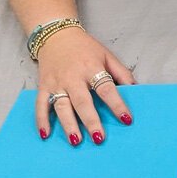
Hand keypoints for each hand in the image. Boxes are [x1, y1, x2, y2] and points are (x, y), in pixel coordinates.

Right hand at [34, 28, 135, 146]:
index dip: (117, 104)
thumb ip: (122, 73)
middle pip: (82, 101)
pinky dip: (41, 120)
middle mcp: (73, 77)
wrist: (56, 35)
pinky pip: (40, 105)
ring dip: (68, 125)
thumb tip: (136, 90)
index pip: (106, 88)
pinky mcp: (43, 86)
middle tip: (99, 138)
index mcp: (91, 68)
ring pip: (61, 106)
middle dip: (91, 121)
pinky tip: (46, 135)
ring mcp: (56, 82)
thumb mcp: (107, 55)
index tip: (126, 120)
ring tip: (76, 141)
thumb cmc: (85, 48)